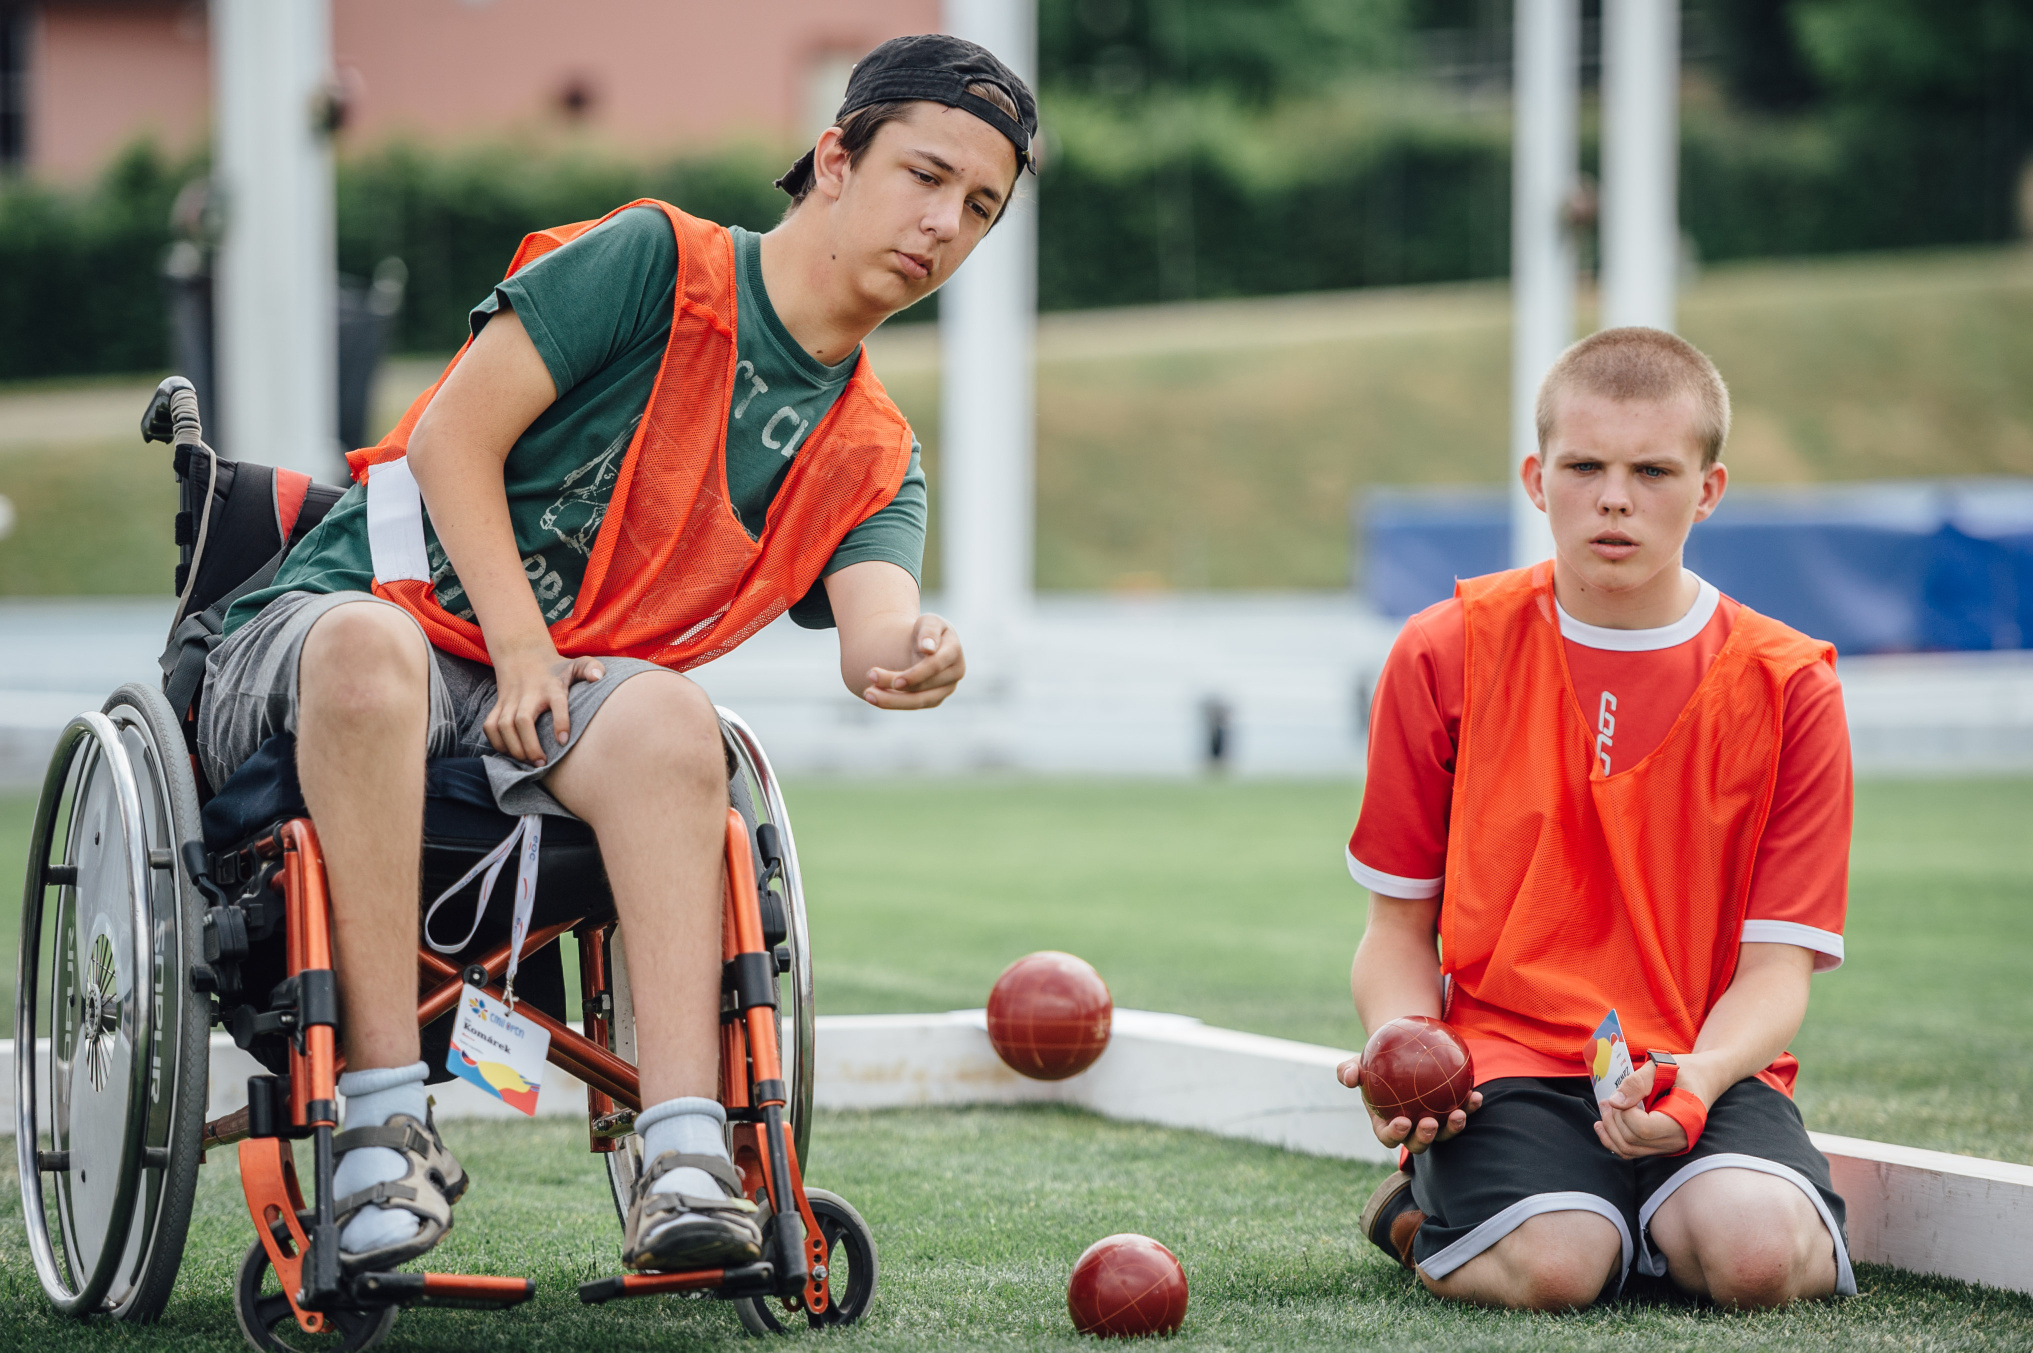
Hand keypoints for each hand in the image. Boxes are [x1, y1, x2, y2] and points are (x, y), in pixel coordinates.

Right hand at [483, 644, 605, 764]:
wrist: (522, 654)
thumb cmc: (556, 668)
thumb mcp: (577, 664)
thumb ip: (592, 668)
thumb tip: (598, 678)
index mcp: (552, 687)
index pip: (557, 703)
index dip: (560, 722)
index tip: (563, 741)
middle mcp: (529, 694)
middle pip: (523, 720)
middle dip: (530, 745)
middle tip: (542, 763)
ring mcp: (511, 700)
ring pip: (503, 725)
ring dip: (513, 747)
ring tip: (528, 762)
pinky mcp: (498, 705)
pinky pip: (490, 726)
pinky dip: (496, 742)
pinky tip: (510, 753)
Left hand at [862, 614, 963, 709]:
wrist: (923, 643)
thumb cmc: (925, 629)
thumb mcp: (928, 621)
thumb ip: (929, 631)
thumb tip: (928, 648)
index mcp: (954, 651)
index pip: (935, 666)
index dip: (915, 675)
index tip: (894, 682)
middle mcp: (955, 673)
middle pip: (924, 686)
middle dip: (894, 683)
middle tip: (869, 676)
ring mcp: (946, 689)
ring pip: (919, 701)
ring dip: (891, 700)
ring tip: (867, 694)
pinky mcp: (934, 699)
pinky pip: (913, 705)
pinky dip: (893, 702)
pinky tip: (874, 696)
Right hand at [1337, 1057, 1481, 1154]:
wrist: (1400, 1055)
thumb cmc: (1375, 1062)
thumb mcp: (1358, 1064)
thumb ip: (1348, 1071)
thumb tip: (1348, 1077)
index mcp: (1386, 1124)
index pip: (1389, 1136)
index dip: (1395, 1134)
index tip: (1402, 1121)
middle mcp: (1411, 1130)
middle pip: (1418, 1142)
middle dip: (1425, 1138)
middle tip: (1430, 1123)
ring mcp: (1433, 1124)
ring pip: (1443, 1134)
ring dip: (1452, 1128)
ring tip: (1458, 1114)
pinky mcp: (1450, 1113)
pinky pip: (1461, 1113)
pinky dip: (1469, 1108)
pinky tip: (1475, 1095)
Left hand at [1595, 1057, 1691, 1158]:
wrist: (1702, 1079)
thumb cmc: (1684, 1071)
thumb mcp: (1662, 1066)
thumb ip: (1637, 1082)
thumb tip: (1615, 1102)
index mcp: (1683, 1120)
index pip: (1644, 1129)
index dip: (1625, 1113)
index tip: (1622, 1096)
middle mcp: (1677, 1139)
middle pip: (1632, 1140)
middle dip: (1613, 1119)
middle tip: (1606, 1100)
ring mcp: (1668, 1146)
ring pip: (1629, 1150)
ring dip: (1609, 1130)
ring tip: (1604, 1109)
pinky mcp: (1659, 1146)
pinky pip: (1632, 1151)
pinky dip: (1614, 1139)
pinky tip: (1604, 1125)